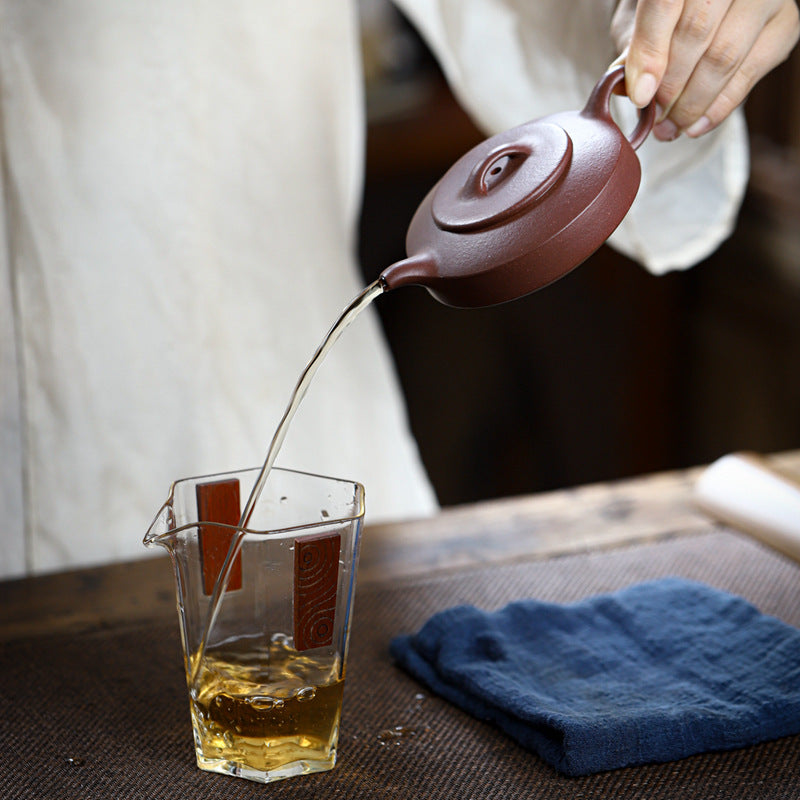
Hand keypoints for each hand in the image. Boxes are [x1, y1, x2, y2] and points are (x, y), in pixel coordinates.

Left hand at [611, 0, 799, 139]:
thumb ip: (635, 47)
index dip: (650, 53)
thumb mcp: (641, 20)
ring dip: (692, 104)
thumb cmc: (668, 11)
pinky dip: (719, 108)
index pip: (665, 4)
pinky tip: (696, 127)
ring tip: (669, 128)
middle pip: (697, 33)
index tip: (640, 97)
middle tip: (654, 117)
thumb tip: (627, 88)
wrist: (712, 1)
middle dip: (670, 86)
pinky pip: (749, 73)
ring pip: (724, 57)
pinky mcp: (785, 23)